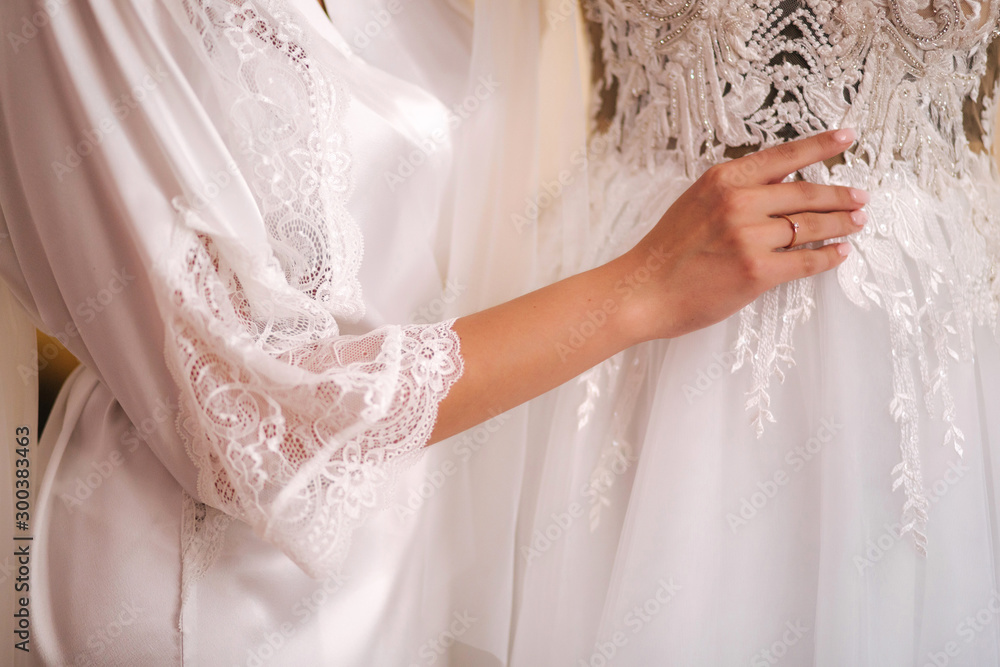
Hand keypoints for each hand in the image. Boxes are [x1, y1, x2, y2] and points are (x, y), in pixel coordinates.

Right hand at [619, 128, 865, 341]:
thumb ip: (735, 191)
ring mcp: (748, 236)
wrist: (643, 291)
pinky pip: (806, 260)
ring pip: (811, 226)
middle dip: (841, 196)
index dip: (821, 145)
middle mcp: (738, 202)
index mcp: (723, 180)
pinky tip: (839, 253)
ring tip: (857, 223)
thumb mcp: (696, 203)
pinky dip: (828, 256)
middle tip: (861, 197)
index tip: (846, 137)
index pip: (784, 156)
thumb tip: (780, 183)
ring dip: (842, 224)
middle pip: (807, 193)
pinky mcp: (756, 271)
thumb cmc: (666, 252)